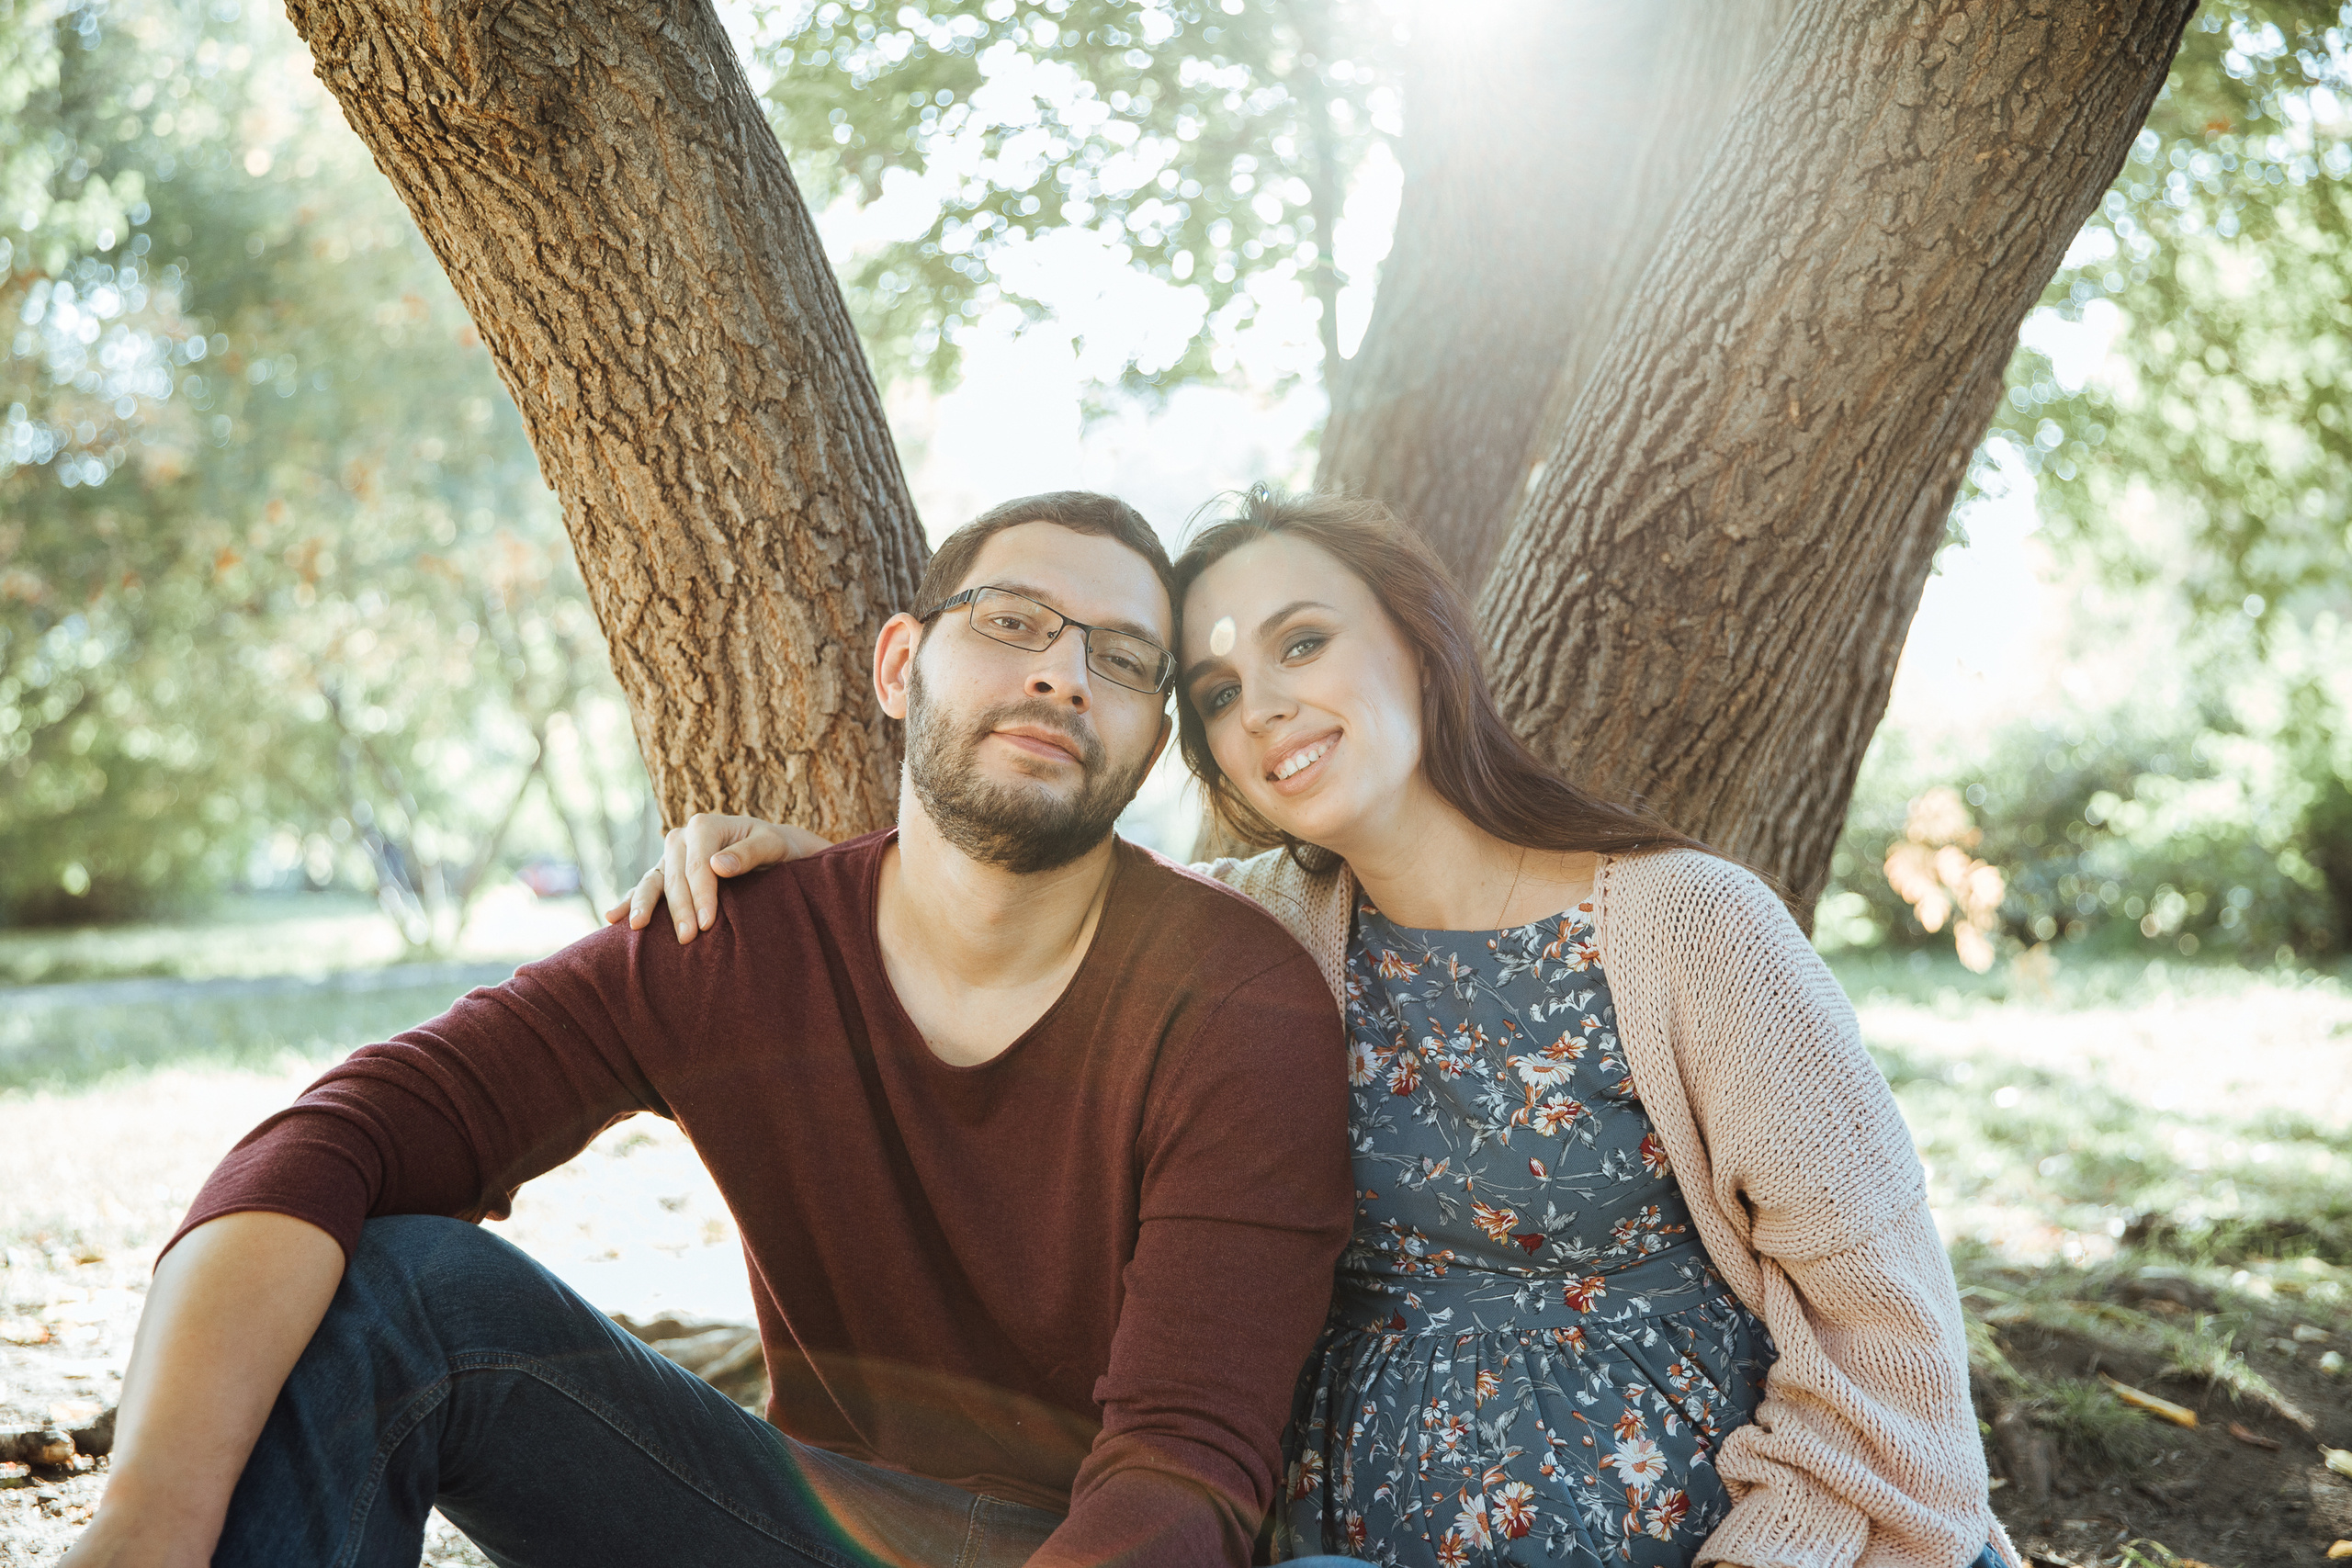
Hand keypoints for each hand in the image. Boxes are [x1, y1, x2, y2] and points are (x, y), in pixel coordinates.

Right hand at [603, 813, 828, 943]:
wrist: (773, 850)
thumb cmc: (777, 848)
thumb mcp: (772, 845)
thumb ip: (748, 853)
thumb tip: (717, 865)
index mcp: (705, 826)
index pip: (699, 865)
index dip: (702, 895)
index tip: (708, 924)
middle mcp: (682, 837)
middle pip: (675, 876)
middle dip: (679, 908)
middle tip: (687, 939)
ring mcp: (670, 856)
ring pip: (654, 881)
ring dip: (645, 905)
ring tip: (637, 927)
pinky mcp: (666, 872)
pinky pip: (647, 887)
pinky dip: (630, 901)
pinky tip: (613, 917)